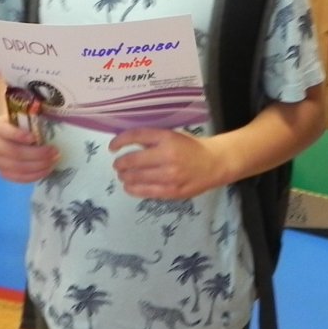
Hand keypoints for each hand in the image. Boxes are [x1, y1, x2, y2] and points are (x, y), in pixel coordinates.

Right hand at [0, 115, 58, 183]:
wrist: (15, 139)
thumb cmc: (24, 127)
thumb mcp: (27, 118)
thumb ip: (35, 118)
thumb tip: (53, 119)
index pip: (4, 131)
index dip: (18, 135)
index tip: (34, 138)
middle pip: (13, 152)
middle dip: (37, 154)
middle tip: (54, 152)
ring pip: (17, 167)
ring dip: (38, 166)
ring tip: (53, 161)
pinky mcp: (2, 172)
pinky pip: (18, 178)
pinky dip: (34, 175)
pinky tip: (46, 170)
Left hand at [109, 128, 224, 201]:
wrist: (214, 164)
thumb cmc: (191, 148)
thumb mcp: (172, 136)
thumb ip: (152, 140)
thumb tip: (126, 145)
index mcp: (167, 138)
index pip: (136, 136)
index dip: (119, 141)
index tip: (112, 147)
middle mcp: (167, 156)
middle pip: (132, 160)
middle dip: (120, 163)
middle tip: (117, 165)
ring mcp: (169, 176)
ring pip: (136, 178)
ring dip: (125, 177)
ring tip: (123, 176)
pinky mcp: (171, 191)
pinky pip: (146, 192)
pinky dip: (133, 189)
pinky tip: (129, 187)